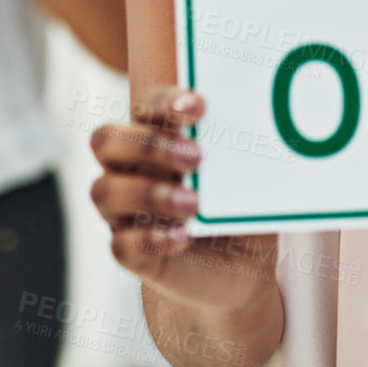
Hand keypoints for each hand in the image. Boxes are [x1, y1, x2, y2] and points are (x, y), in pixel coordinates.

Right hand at [89, 85, 277, 314]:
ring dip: (150, 193)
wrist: (244, 265)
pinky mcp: (134, 254)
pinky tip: (183, 236)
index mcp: (157, 139)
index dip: (164, 102)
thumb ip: (242, 152)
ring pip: (103, 191)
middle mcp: (131, 171)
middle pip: (105, 140)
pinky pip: (121, 246)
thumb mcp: (247, 176)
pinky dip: (151, 239)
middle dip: (148, 143)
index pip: (144, 107)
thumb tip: (264, 125)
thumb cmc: (239, 206)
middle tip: (196, 157)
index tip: (199, 107)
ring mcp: (126, 213)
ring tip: (195, 204)